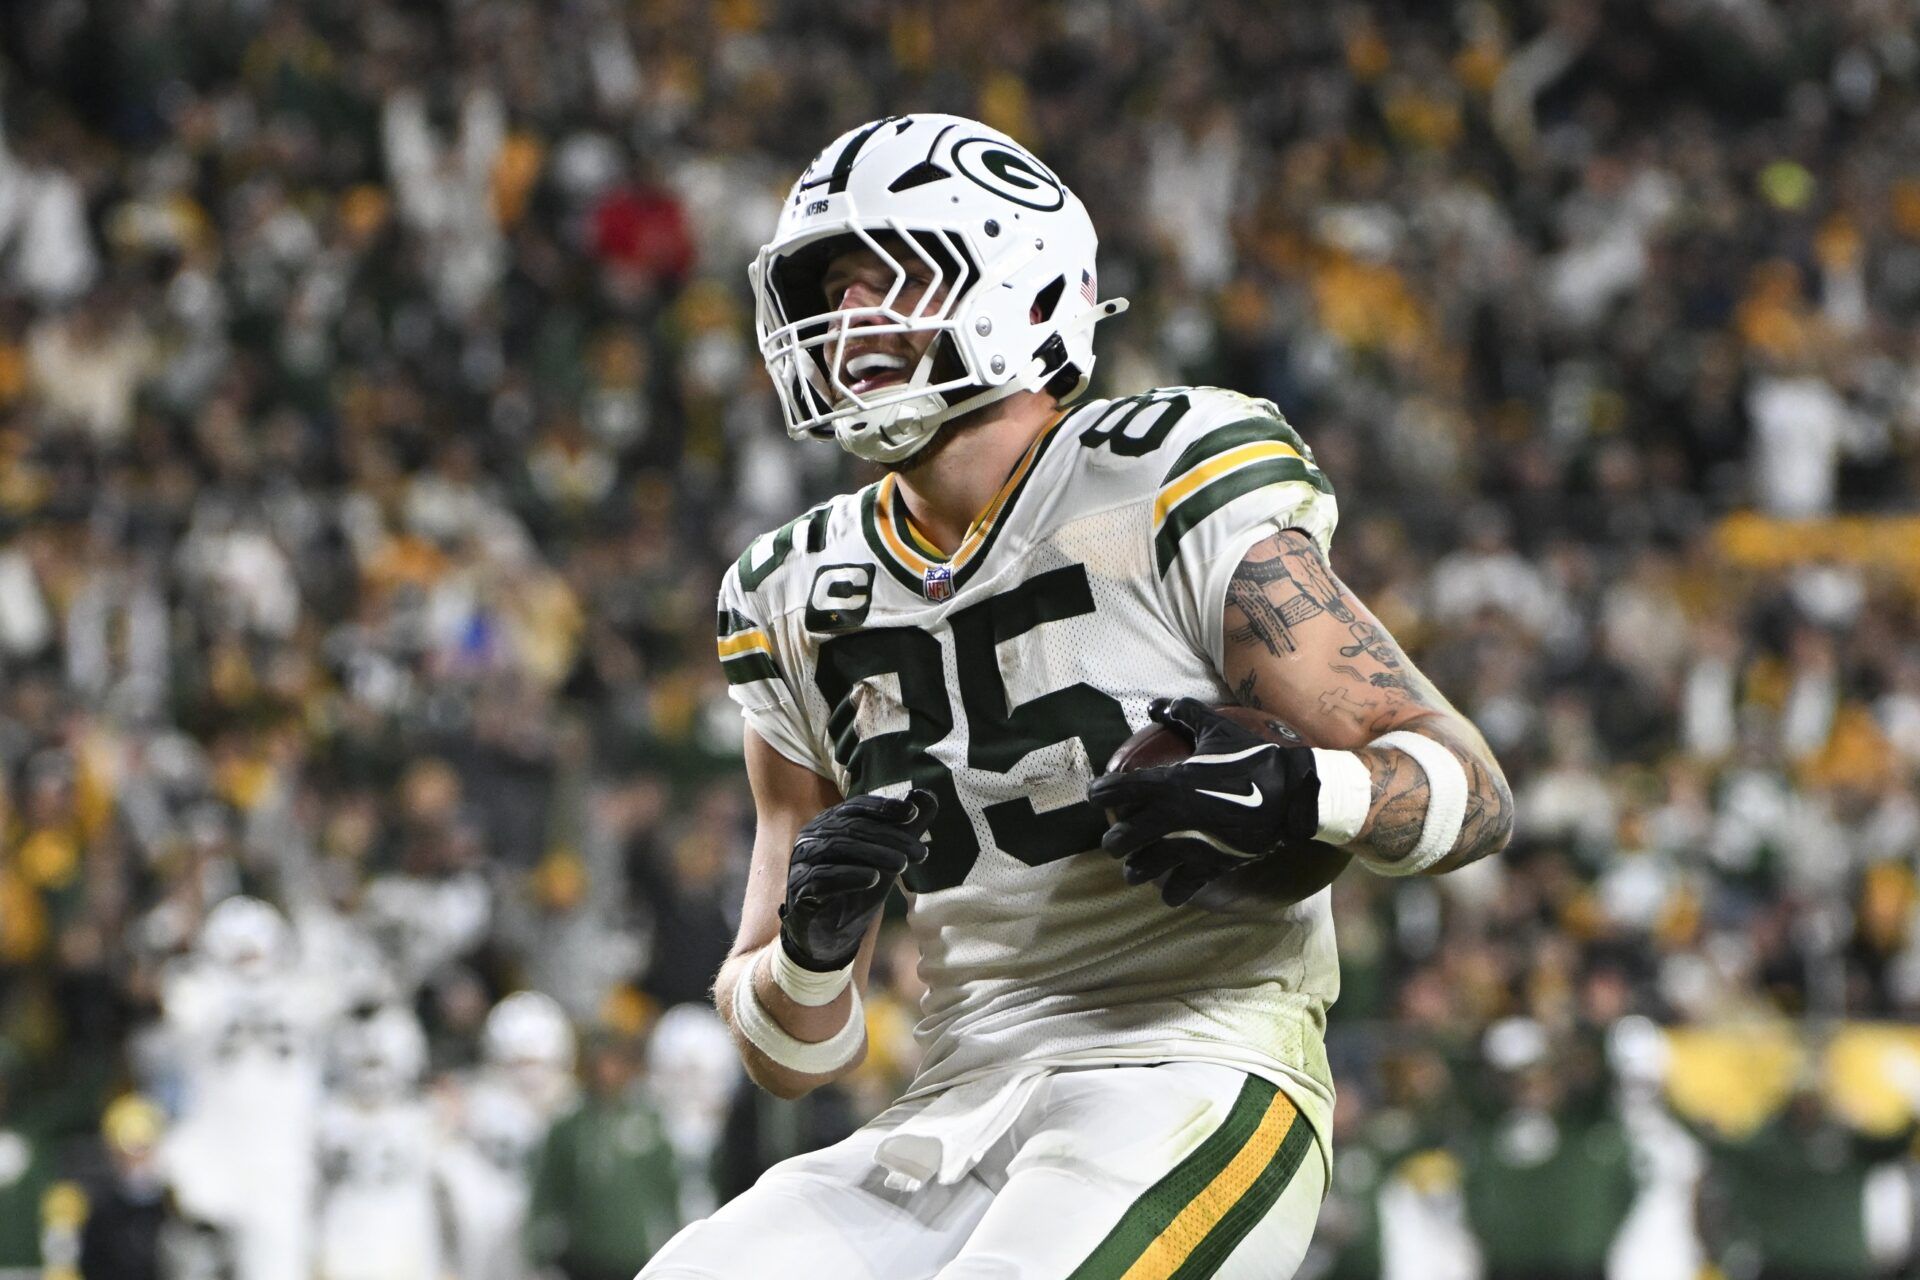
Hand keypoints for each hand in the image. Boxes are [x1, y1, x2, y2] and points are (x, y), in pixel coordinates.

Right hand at [780, 790, 935, 970]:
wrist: (829, 934)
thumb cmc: (857, 889)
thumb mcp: (886, 856)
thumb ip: (905, 827)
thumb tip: (928, 796)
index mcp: (830, 822)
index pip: (857, 807)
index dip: (884, 808)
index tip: (912, 814)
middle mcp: (812, 836)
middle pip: (852, 828)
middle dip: (890, 838)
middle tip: (919, 852)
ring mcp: (802, 862)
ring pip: (838, 848)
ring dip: (874, 854)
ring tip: (902, 865)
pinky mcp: (799, 889)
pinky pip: (822, 878)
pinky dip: (849, 876)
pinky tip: (873, 879)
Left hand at [1087, 698, 1320, 905]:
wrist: (1290, 794)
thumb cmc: (1251, 759)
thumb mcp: (1216, 729)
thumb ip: (1184, 714)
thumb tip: (1157, 704)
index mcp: (1169, 783)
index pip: (1119, 790)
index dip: (1100, 793)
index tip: (1095, 797)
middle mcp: (1171, 817)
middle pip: (1122, 838)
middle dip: (1113, 842)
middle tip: (1114, 841)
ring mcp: (1189, 845)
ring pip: (1144, 868)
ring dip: (1136, 869)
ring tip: (1134, 869)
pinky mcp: (1210, 865)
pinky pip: (1181, 888)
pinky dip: (1172, 892)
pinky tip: (1169, 893)